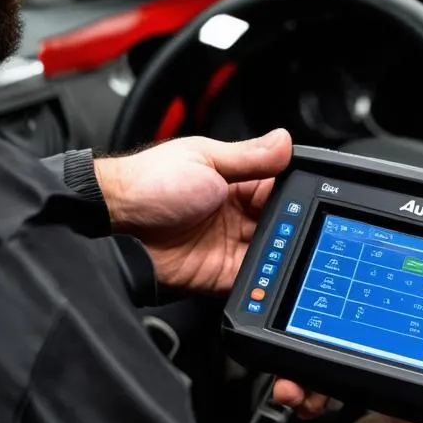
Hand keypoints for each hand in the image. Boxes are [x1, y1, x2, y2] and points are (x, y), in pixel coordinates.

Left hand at [95, 130, 292, 292]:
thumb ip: (249, 156)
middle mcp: (235, 213)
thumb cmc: (148, 183)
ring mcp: (229, 244)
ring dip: (280, 253)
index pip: (279, 188)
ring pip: (272, 253)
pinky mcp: (220, 273)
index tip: (309, 199)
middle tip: (296, 228)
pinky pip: (252, 280)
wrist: (113, 222)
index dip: (295, 194)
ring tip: (284, 250)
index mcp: (234, 181)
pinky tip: (270, 272)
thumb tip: (284, 141)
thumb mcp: (205, 159)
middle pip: (281, 223)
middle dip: (292, 227)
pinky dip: (264, 280)